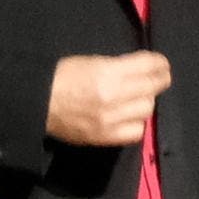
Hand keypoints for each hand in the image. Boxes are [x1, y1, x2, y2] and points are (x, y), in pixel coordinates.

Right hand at [46, 51, 173, 148]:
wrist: (37, 103)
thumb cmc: (61, 76)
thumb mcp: (92, 62)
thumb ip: (119, 66)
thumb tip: (141, 70)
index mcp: (108, 73)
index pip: (147, 66)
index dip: (159, 63)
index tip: (161, 64)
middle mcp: (114, 97)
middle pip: (151, 89)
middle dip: (158, 81)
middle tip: (158, 78)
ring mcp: (111, 120)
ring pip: (146, 110)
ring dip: (146, 101)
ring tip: (139, 97)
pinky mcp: (106, 137)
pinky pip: (135, 132)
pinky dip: (136, 123)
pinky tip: (130, 116)